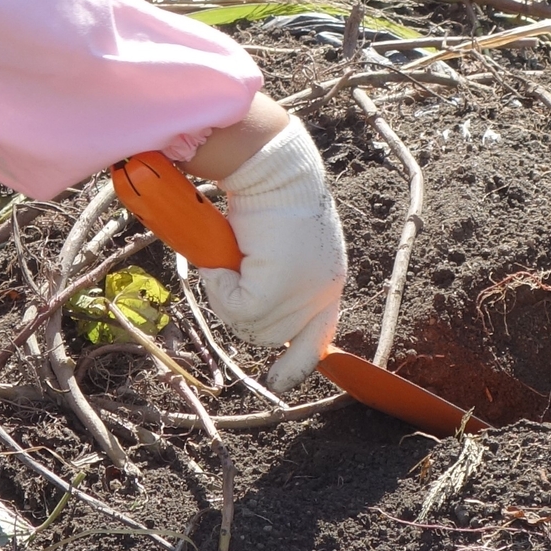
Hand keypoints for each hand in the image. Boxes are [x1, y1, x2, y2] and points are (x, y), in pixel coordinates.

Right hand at [196, 115, 347, 388]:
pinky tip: (225, 256)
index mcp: (328, 280)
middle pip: (272, 335)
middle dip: (244, 312)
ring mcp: (304, 294)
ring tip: (230, 256)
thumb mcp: (277, 242)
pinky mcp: (278, 291)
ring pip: (250, 326)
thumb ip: (275, 273)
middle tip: (229, 274)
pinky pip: (236, 309)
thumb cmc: (270, 193)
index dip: (299, 363)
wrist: (272, 168)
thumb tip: (247, 303)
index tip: (278, 381)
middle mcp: (324, 292)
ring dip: (229, 294)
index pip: (320, 337)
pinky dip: (221, 285)